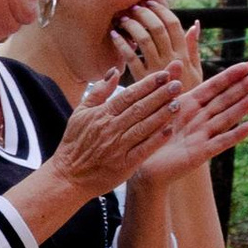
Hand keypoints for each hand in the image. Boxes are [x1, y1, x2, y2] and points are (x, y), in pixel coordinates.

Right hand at [39, 63, 219, 203]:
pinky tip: (169, 130)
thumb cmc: (75, 143)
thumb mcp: (80, 112)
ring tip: (178, 103)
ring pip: (144, 127)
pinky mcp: (124, 165)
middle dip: (160, 95)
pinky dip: (156, 140)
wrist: (69, 176)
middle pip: (140, 108)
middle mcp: (111, 128)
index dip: (147, 84)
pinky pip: (143, 150)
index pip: (129, 95)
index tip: (164, 75)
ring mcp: (118, 147)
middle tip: (177, 84)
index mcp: (102, 114)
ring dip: (162, 114)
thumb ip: (99, 91)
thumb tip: (114, 71)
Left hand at [110, 0, 193, 86]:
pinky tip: (114, 35)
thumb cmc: (188, 92)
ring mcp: (156, 69)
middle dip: (144, 14)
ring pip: (143, 40)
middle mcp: (171, 59)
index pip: (173, 25)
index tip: (150, 2)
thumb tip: (195, 24)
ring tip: (124, 19)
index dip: (161, 10)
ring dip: (132, 26)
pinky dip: (121, 44)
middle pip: (157, 29)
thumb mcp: (196, 70)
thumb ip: (194, 46)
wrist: (177, 118)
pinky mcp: (142, 80)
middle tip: (133, 7)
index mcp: (184, 54)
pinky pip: (130, 58)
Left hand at [121, 59, 247, 193]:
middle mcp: (198, 119)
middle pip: (225, 100)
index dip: (229, 76)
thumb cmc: (149, 136)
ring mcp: (201, 136)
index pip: (213, 87)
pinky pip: (220, 142)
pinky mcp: (200, 153)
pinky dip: (236, 134)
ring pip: (226, 118)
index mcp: (188, 106)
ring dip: (244, 106)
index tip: (247, 65)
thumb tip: (178, 61)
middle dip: (244, 87)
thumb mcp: (157, 107)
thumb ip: (168, 86)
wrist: (140, 166)